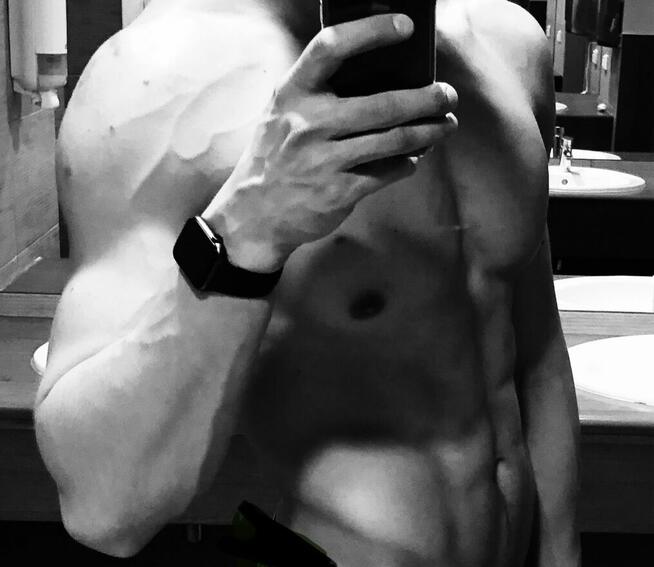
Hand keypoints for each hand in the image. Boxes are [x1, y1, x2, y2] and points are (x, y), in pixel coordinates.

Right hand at [204, 14, 457, 272]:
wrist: (254, 214)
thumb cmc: (277, 156)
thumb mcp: (283, 114)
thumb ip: (318, 93)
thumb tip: (384, 77)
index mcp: (291, 94)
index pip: (330, 48)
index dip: (371, 32)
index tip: (406, 26)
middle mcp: (307, 124)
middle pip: (383, 104)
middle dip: (426, 99)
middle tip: (448, 95)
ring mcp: (323, 160)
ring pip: (393, 141)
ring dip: (428, 132)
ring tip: (445, 125)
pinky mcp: (338, 192)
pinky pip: (387, 173)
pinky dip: (406, 164)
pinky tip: (413, 158)